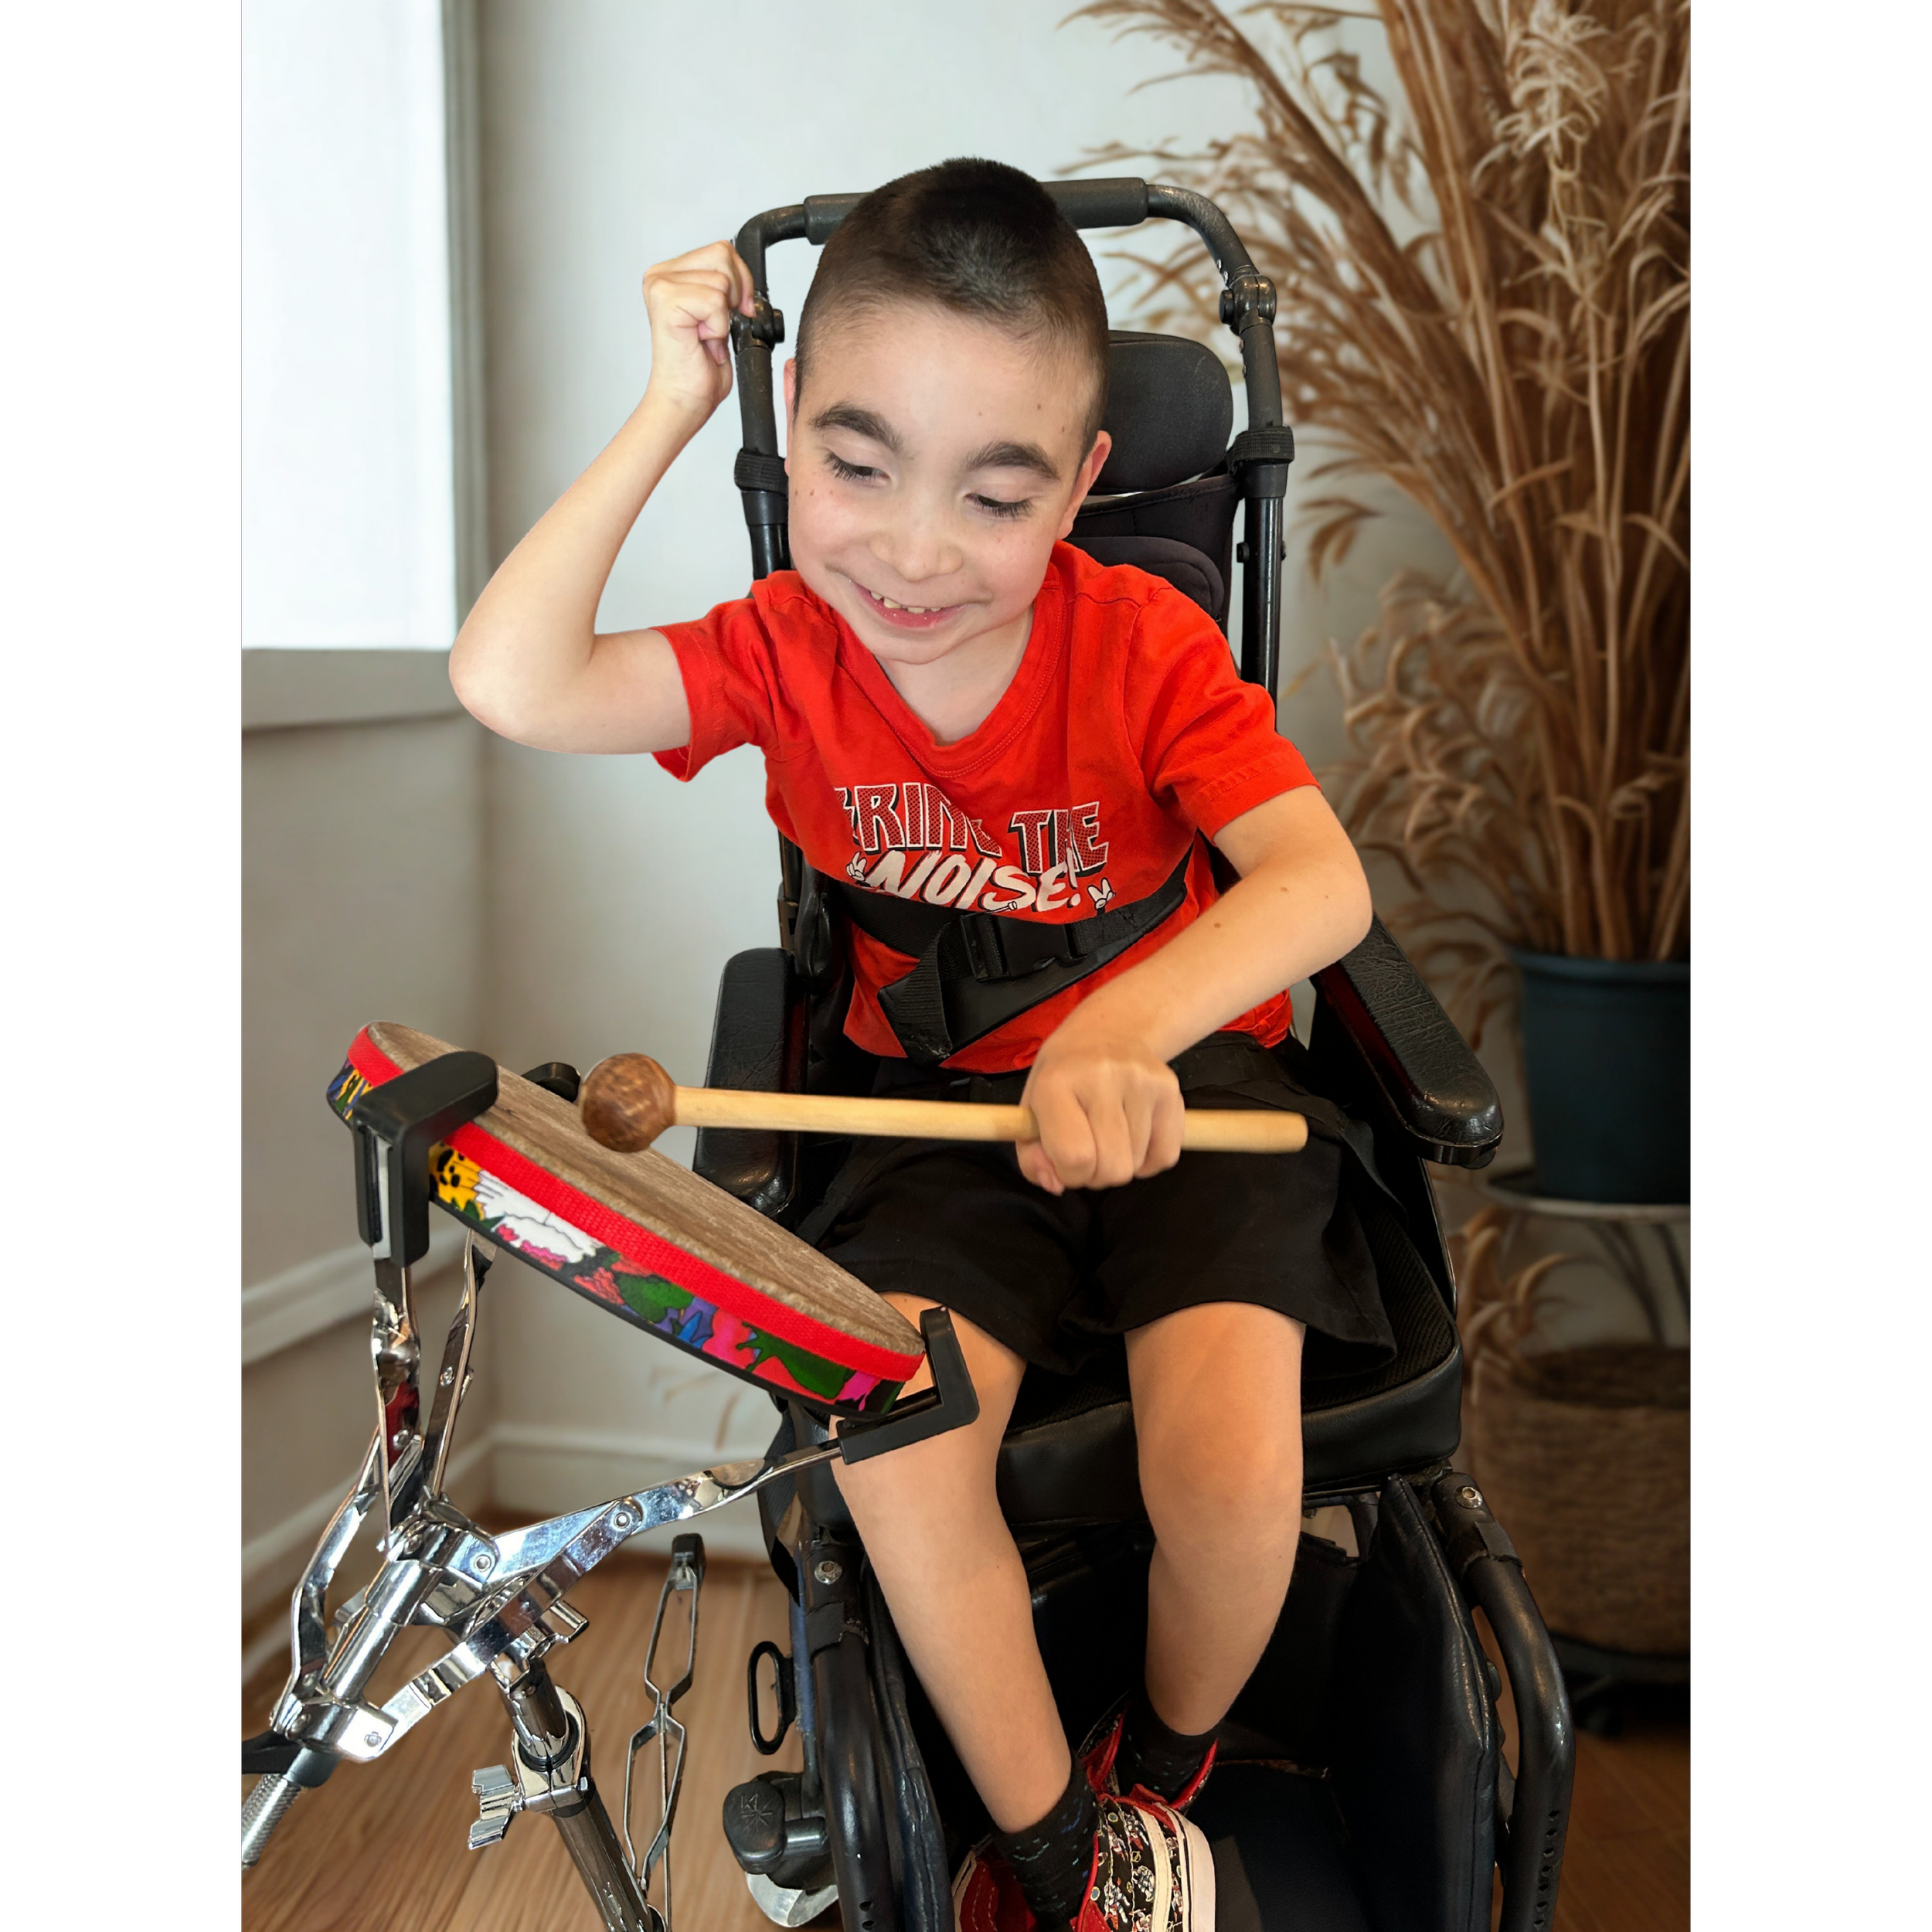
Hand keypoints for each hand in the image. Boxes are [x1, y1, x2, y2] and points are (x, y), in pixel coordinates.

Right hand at [641, 241, 755, 420]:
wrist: (685, 400)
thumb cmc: (698, 368)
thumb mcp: (720, 315)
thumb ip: (725, 285)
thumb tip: (741, 271)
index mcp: (671, 274)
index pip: (722, 250)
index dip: (741, 281)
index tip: (735, 310)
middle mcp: (660, 276)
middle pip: (723, 255)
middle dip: (734, 295)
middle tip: (716, 326)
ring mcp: (660, 287)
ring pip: (721, 281)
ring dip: (722, 317)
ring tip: (704, 336)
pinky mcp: (666, 302)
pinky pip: (715, 302)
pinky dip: (717, 327)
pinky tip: (700, 340)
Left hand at [1016, 1023, 1184, 1193]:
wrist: (1105, 1033)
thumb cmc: (1062, 1080)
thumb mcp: (1031, 1114)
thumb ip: (1033, 1159)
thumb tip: (1056, 1185)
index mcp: (1057, 1082)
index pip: (1074, 1156)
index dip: (1069, 1175)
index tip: (1066, 1164)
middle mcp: (1103, 1076)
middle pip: (1112, 1167)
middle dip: (1096, 1175)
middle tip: (1089, 1153)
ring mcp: (1142, 1081)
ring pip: (1137, 1165)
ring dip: (1120, 1163)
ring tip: (1108, 1137)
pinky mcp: (1170, 1089)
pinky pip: (1166, 1156)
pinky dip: (1148, 1160)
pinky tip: (1133, 1139)